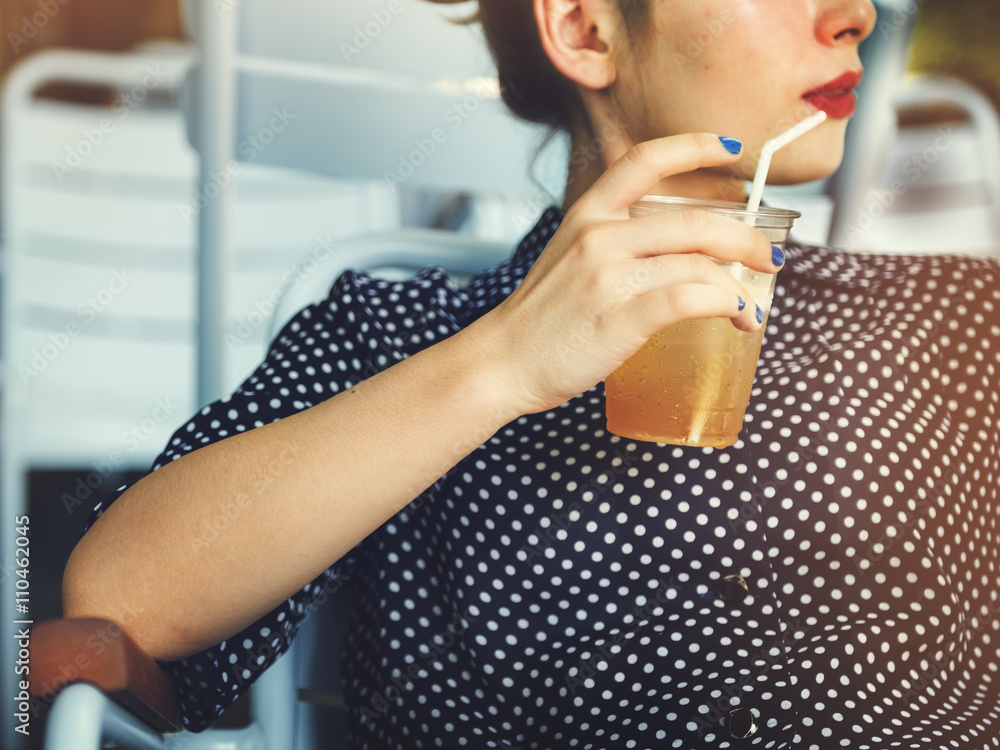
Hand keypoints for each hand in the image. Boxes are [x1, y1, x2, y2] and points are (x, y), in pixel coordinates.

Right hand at [474, 133, 783, 416]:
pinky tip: (738, 318)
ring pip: (700, 263)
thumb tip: (675, 252)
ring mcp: (608, 277)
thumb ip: (612, 244)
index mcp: (586, 215)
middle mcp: (599, 237)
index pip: (644, 159)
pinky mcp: (619, 318)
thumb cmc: (538, 320)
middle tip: (769, 258)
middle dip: (747, 240)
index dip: (693, 146)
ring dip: (742, 286)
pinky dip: (728, 306)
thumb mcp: (567, 260)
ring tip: (752, 308)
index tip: (730, 147)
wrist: (500, 363)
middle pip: (696, 222)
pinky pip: (691, 299)